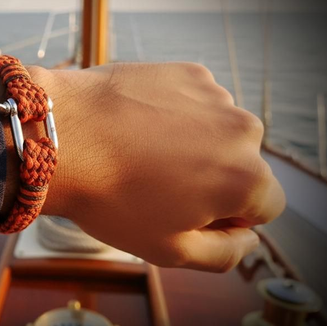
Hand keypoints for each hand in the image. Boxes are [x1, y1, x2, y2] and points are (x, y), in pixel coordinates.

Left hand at [0, 62, 285, 272]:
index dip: (228, 217)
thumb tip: (248, 237)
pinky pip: (194, 103)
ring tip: (142, 153)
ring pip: (218, 132)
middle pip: (243, 166)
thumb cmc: (110, 198)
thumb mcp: (168, 250)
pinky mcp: (187, 72)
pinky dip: (175, 115)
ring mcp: (215, 95)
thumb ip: (225, 253)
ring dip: (194, 144)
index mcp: (246, 180)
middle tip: (158, 185)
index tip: (186, 213)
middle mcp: (244, 131)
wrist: (61, 136)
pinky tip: (137, 126)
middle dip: (213, 178)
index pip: (264, 207)